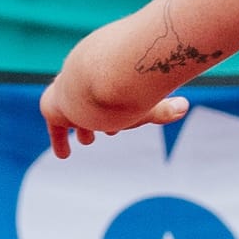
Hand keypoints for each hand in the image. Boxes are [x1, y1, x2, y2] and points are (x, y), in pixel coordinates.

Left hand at [40, 70, 187, 160]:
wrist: (89, 83)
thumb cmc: (121, 92)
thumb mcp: (145, 105)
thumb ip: (162, 109)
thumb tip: (184, 106)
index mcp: (108, 84)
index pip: (114, 100)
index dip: (120, 111)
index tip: (124, 123)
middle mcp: (88, 88)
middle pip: (96, 107)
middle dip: (101, 117)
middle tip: (108, 132)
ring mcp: (69, 96)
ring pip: (77, 115)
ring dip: (84, 128)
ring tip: (88, 140)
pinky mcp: (54, 108)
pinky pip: (56, 126)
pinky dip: (59, 140)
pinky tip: (63, 155)